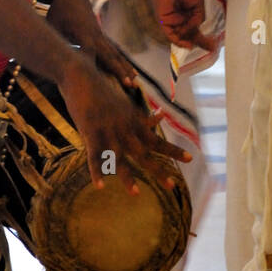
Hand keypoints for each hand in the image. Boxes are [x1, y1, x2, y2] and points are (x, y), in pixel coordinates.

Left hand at [47, 0, 136, 88]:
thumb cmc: (59, 11)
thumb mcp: (53, 25)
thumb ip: (56, 42)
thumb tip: (49, 60)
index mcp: (81, 33)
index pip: (90, 51)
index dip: (95, 65)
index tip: (101, 80)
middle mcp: (95, 35)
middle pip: (110, 56)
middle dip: (119, 70)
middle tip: (129, 84)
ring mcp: (100, 35)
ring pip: (115, 54)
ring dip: (124, 68)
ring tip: (134, 81)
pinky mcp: (101, 36)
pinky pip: (113, 51)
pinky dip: (121, 61)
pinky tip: (130, 71)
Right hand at [57, 54, 189, 193]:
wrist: (81, 76)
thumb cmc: (103, 91)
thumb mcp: (126, 104)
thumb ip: (142, 115)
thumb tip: (161, 116)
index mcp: (134, 121)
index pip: (157, 140)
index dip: (173, 150)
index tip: (190, 159)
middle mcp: (125, 128)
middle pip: (144, 152)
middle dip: (158, 170)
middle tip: (172, 186)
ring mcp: (108, 131)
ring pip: (120, 158)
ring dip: (128, 177)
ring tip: (137, 194)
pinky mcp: (90, 132)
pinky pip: (94, 156)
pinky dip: (96, 172)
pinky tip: (100, 187)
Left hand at [149, 0, 217, 52]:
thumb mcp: (198, 5)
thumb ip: (197, 20)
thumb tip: (195, 31)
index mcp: (187, 12)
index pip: (195, 28)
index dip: (203, 37)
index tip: (213, 44)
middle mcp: (179, 18)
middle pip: (189, 34)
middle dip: (199, 42)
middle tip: (211, 49)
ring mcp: (171, 20)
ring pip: (181, 36)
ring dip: (191, 42)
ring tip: (202, 46)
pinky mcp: (163, 20)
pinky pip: (170, 34)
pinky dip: (179, 40)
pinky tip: (188, 44)